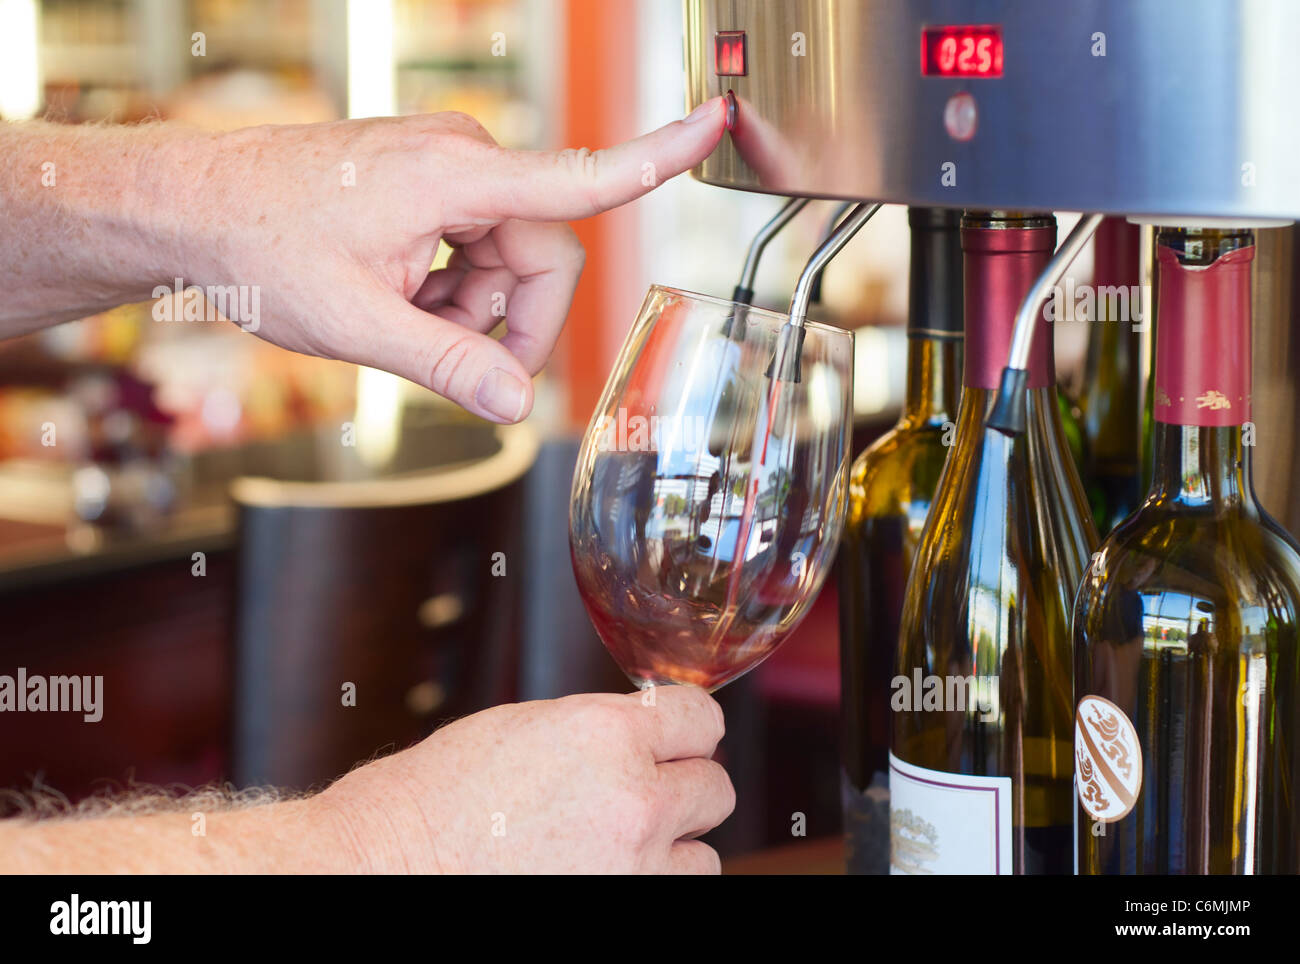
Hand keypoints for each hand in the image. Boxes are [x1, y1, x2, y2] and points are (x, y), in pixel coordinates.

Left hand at [168, 99, 726, 422]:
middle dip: (516, 319)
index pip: (579, 174)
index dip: (655, 157)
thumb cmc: (261, 246)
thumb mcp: (356, 323)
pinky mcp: (426, 184)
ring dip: (477, 309)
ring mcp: (442, 169)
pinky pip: (476, 244)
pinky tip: (405, 306)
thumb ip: (444, 365)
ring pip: (509, 255)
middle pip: (544, 251)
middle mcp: (460, 160)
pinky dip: (454, 289)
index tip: (713, 122)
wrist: (193, 206)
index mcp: (453, 178)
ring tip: (408, 329)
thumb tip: (514, 405)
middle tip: (466, 369)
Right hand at [320, 686, 733, 873]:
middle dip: (683, 787)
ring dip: (673, 848)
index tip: (680, 738)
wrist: (389, 864)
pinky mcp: (622, 910)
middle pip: (716, 788)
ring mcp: (632, 867)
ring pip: (704, 857)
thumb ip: (602, 730)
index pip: (703, 719)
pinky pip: (669, 895)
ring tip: (619, 844)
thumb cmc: (439, 795)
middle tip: (643, 793)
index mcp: (607, 734)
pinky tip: (604, 871)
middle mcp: (634, 799)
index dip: (688, 729)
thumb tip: (648, 738)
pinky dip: (648, 885)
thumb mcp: (528, 728)